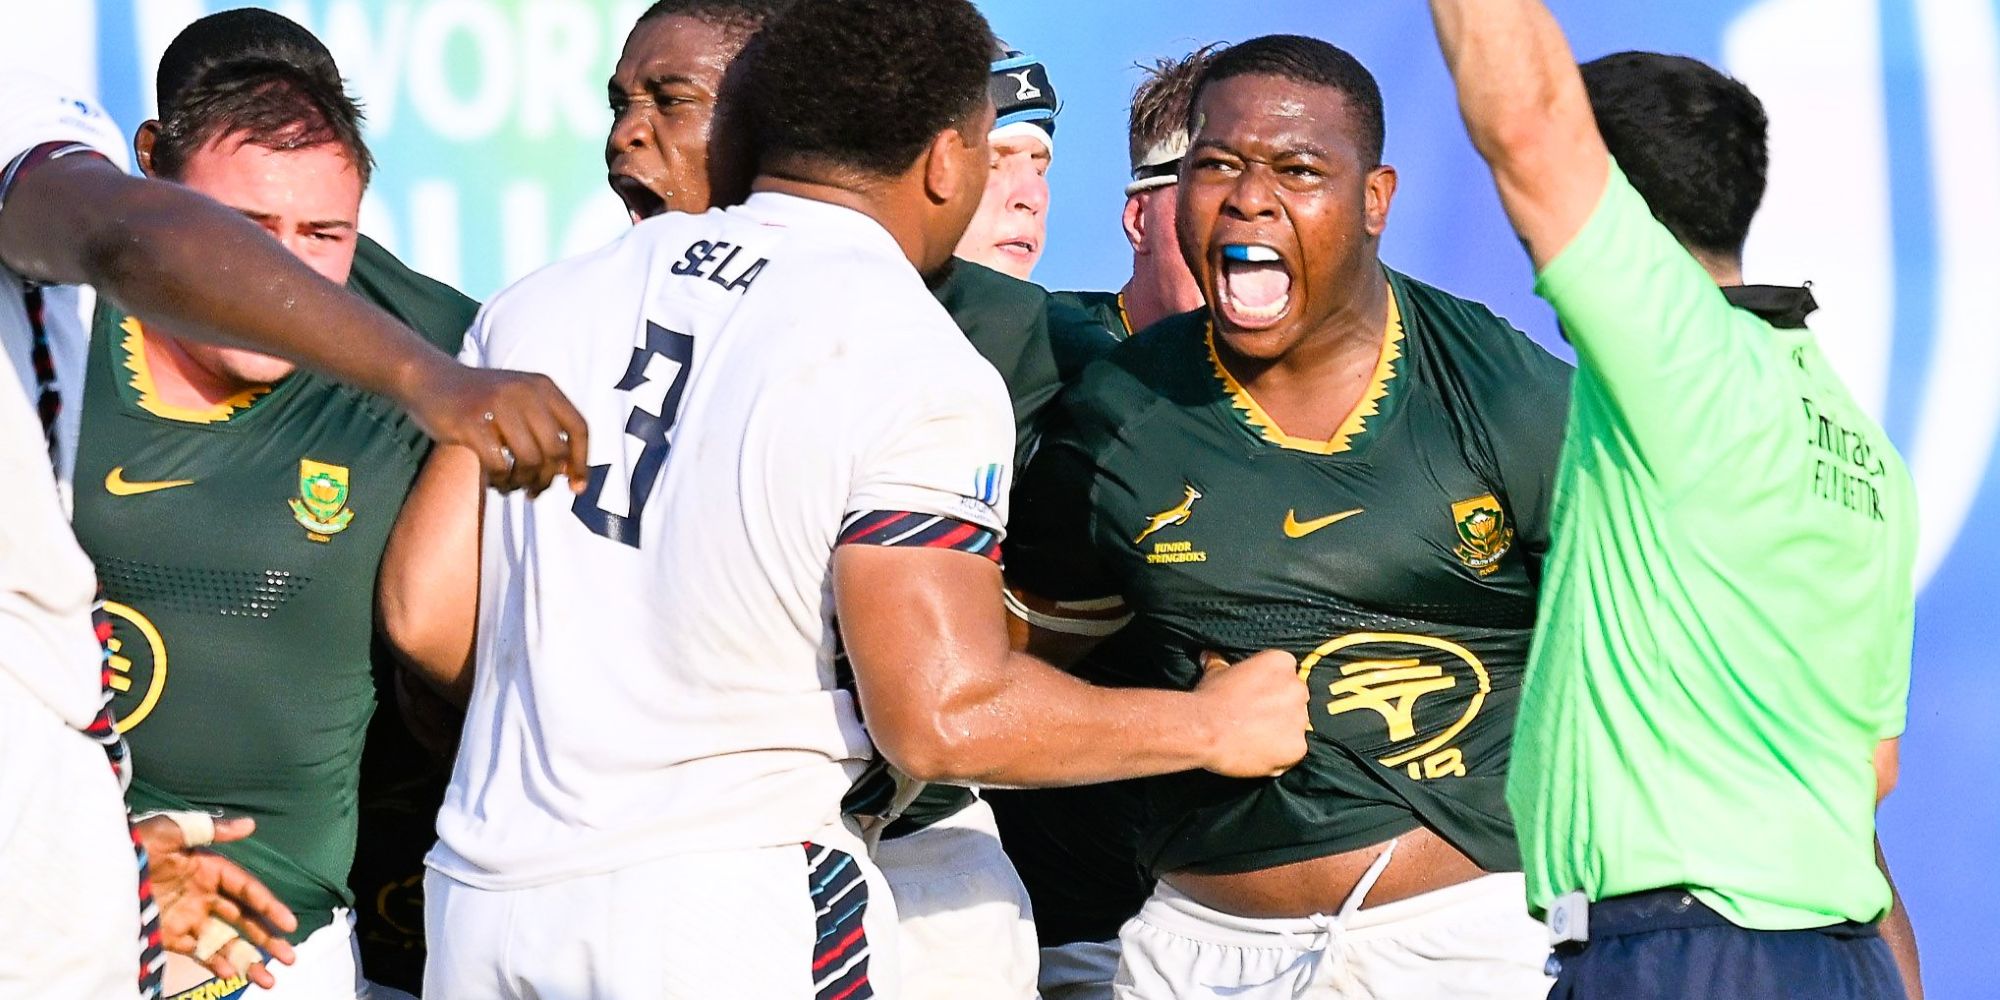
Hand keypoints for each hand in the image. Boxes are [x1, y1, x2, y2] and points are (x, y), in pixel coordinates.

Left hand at [134, 814, 297, 989]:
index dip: (269, 906)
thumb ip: (211, 830)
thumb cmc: (133, 847)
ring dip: (248, 959)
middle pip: (244, 920)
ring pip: (226, 941)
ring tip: (268, 979)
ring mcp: (187, 918)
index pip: (246, 890)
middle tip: (290, 957)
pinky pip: (198, 953)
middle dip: (268, 938)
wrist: (92, 876)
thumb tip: (251, 825)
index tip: (289, 924)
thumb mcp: (170, 831)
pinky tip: (230, 974)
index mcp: (208, 869)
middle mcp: (203, 896)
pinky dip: (215, 963)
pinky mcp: (169, 936)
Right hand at [403, 360, 589, 495]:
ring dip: (524, 482)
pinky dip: (502, 482)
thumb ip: (546, 429)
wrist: (430, 380)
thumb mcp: (520, 401)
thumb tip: (569, 472)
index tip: (576, 488)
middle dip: (548, 479)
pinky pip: (500, 466)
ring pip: (531, 461)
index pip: (578, 428)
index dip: (582, 462)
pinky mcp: (472, 423)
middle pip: (556, 450)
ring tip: (512, 486)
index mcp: (542, 386)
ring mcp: (498, 406)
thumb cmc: (481, 401)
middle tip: (534, 491)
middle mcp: (525, 392)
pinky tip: (496, 482)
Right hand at [1190, 649, 1309, 777]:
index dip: (1270, 687)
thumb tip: (1210, 657)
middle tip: (1254, 718)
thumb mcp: (1214, 673)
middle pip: (1295, 699)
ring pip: (1295, 726)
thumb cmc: (1209, 699)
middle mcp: (1297, 688)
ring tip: (1254, 737)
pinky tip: (1258, 752)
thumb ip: (1221, 664)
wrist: (1204, 730)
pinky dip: (1280, 754)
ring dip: (1281, 731)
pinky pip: (1294, 750)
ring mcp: (1300, 718)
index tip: (1256, 696)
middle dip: (1280, 708)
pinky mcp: (1298, 746)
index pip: (1285, 673)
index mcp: (1281, 663)